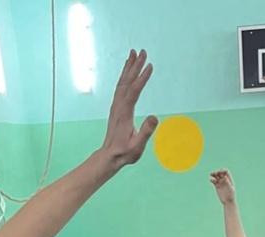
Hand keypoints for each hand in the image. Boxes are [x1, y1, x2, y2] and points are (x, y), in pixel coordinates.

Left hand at [101, 50, 157, 167]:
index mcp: (124, 113)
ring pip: (123, 82)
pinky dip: (125, 75)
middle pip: (127, 81)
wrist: (110, 155)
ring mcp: (116, 105)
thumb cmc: (125, 153)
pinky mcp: (117, 107)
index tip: (150, 66)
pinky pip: (121, 87)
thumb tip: (155, 117)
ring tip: (134, 53)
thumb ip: (146, 132)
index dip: (142, 78)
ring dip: (129, 67)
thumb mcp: (137, 146)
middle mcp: (118, 106)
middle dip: (135, 66)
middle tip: (143, 51)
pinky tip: (128, 69)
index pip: (134, 91)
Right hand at [210, 169, 235, 205]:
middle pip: (220, 173)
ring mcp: (220, 182)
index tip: (220, 172)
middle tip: (214, 173)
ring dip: (213, 174)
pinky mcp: (217, 186)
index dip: (222, 170)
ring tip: (210, 174)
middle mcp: (224, 180)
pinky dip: (212, 179)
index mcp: (229, 179)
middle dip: (217, 171)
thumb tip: (225, 176)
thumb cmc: (231, 195)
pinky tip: (211, 180)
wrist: (228, 202)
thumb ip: (228, 182)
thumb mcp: (230, 189)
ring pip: (216, 176)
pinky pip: (213, 181)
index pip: (226, 171)